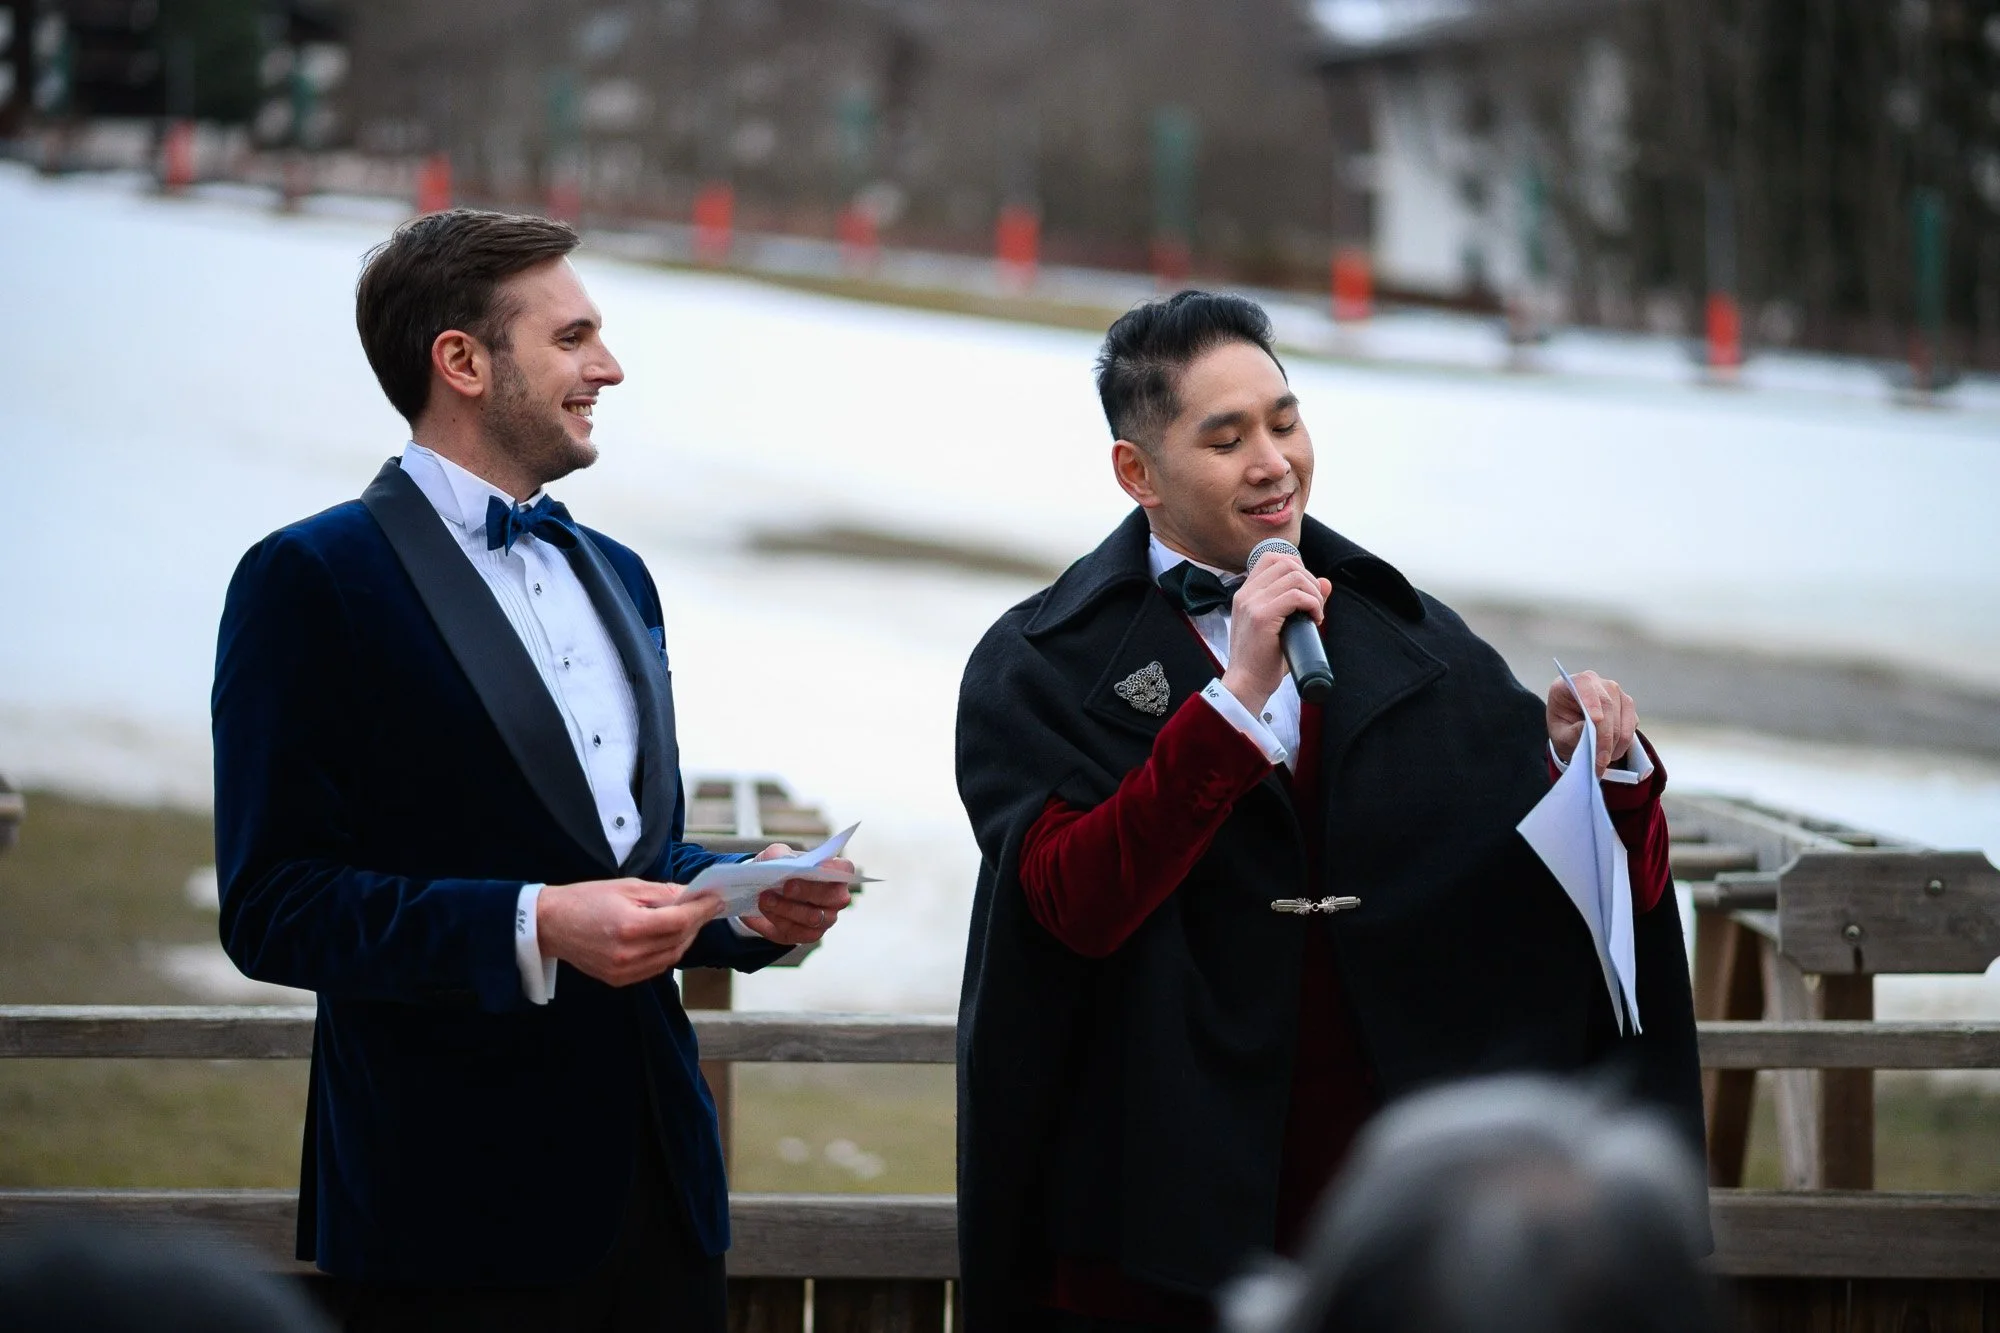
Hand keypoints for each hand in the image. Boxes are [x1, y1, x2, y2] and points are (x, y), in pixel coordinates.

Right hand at [536, 877, 721, 986]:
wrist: (550, 924)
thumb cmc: (585, 900)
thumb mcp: (626, 887)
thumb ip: (662, 893)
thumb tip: (691, 894)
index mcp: (630, 926)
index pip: (680, 921)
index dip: (702, 910)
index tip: (716, 899)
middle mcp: (629, 953)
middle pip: (679, 940)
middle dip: (697, 922)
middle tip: (706, 906)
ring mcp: (624, 970)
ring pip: (671, 957)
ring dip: (685, 938)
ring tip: (689, 920)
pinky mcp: (619, 979)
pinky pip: (656, 967)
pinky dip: (668, 952)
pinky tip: (669, 937)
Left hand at [739, 842, 854, 946]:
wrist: (765, 893)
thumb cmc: (779, 871)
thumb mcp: (775, 856)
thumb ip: (778, 854)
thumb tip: (781, 860)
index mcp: (833, 873)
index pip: (845, 870)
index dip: (835, 869)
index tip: (818, 867)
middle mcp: (836, 898)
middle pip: (833, 897)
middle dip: (808, 891)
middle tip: (786, 887)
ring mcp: (826, 919)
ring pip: (813, 918)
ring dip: (787, 908)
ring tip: (765, 899)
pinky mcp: (809, 935)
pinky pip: (797, 932)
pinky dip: (777, 920)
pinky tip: (764, 911)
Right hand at [1220, 551, 1330, 713]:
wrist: (1247, 684)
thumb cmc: (1264, 660)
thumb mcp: (1282, 625)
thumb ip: (1301, 602)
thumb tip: (1325, 582)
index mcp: (1245, 594)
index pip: (1272, 558)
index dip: (1297, 567)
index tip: (1306, 591)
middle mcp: (1245, 594)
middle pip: (1286, 563)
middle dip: (1310, 580)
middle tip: (1316, 604)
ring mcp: (1251, 604)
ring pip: (1294, 576)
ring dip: (1314, 593)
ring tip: (1316, 613)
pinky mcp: (1261, 617)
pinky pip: (1295, 596)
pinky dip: (1313, 604)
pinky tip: (1314, 620)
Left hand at [1546, 670, 1637, 777]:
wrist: (1573, 729)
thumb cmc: (1563, 728)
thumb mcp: (1560, 735)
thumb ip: (1572, 733)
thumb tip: (1589, 730)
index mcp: (1570, 684)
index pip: (1584, 685)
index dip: (1591, 702)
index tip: (1596, 721)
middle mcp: (1594, 682)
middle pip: (1607, 704)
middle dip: (1605, 736)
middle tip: (1600, 761)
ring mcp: (1613, 690)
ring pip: (1623, 714)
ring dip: (1617, 741)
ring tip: (1605, 760)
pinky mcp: (1626, 703)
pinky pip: (1631, 721)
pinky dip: (1625, 740)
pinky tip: (1613, 752)